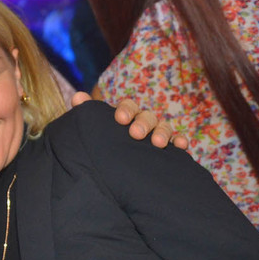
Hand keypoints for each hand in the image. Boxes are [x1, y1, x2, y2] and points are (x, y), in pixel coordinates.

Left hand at [73, 92, 189, 148]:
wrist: (116, 162)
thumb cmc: (105, 139)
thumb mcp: (95, 126)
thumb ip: (87, 111)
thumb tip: (78, 97)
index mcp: (126, 114)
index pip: (128, 106)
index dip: (125, 110)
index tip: (120, 119)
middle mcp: (143, 121)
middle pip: (147, 116)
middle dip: (142, 124)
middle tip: (136, 134)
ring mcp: (157, 132)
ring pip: (163, 127)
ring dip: (162, 133)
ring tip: (158, 143)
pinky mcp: (169, 148)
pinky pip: (178, 141)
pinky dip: (180, 142)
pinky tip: (180, 147)